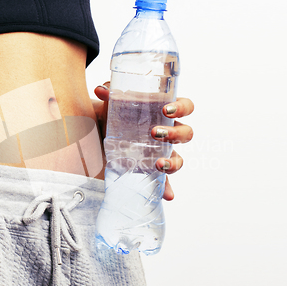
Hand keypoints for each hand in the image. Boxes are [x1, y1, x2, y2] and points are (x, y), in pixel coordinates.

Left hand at [93, 82, 193, 200]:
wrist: (100, 137)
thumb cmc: (115, 116)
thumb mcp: (112, 106)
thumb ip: (110, 96)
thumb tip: (101, 90)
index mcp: (165, 113)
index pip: (186, 107)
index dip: (182, 107)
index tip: (166, 109)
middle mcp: (168, 133)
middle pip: (186, 133)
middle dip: (174, 134)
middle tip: (154, 132)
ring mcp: (161, 153)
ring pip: (179, 158)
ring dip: (173, 162)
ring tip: (158, 163)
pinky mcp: (151, 170)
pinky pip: (165, 181)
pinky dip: (167, 189)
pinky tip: (167, 195)